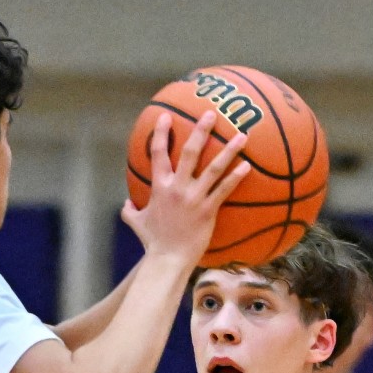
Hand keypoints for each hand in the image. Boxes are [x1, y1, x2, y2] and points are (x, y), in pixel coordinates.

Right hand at [120, 111, 249, 264]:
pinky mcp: (208, 210)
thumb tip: (125, 204)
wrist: (167, 259)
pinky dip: (236, 177)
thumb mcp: (136, 223)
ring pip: (214, 168)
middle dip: (200, 130)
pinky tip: (247, 166)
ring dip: (228, 149)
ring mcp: (194, 198)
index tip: (165, 116)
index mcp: (159, 187)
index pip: (158, 154)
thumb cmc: (152, 242)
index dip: (161, 134)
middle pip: (190, 153)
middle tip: (211, 113)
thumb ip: (130, 210)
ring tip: (242, 135)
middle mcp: (177, 188)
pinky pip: (224, 190)